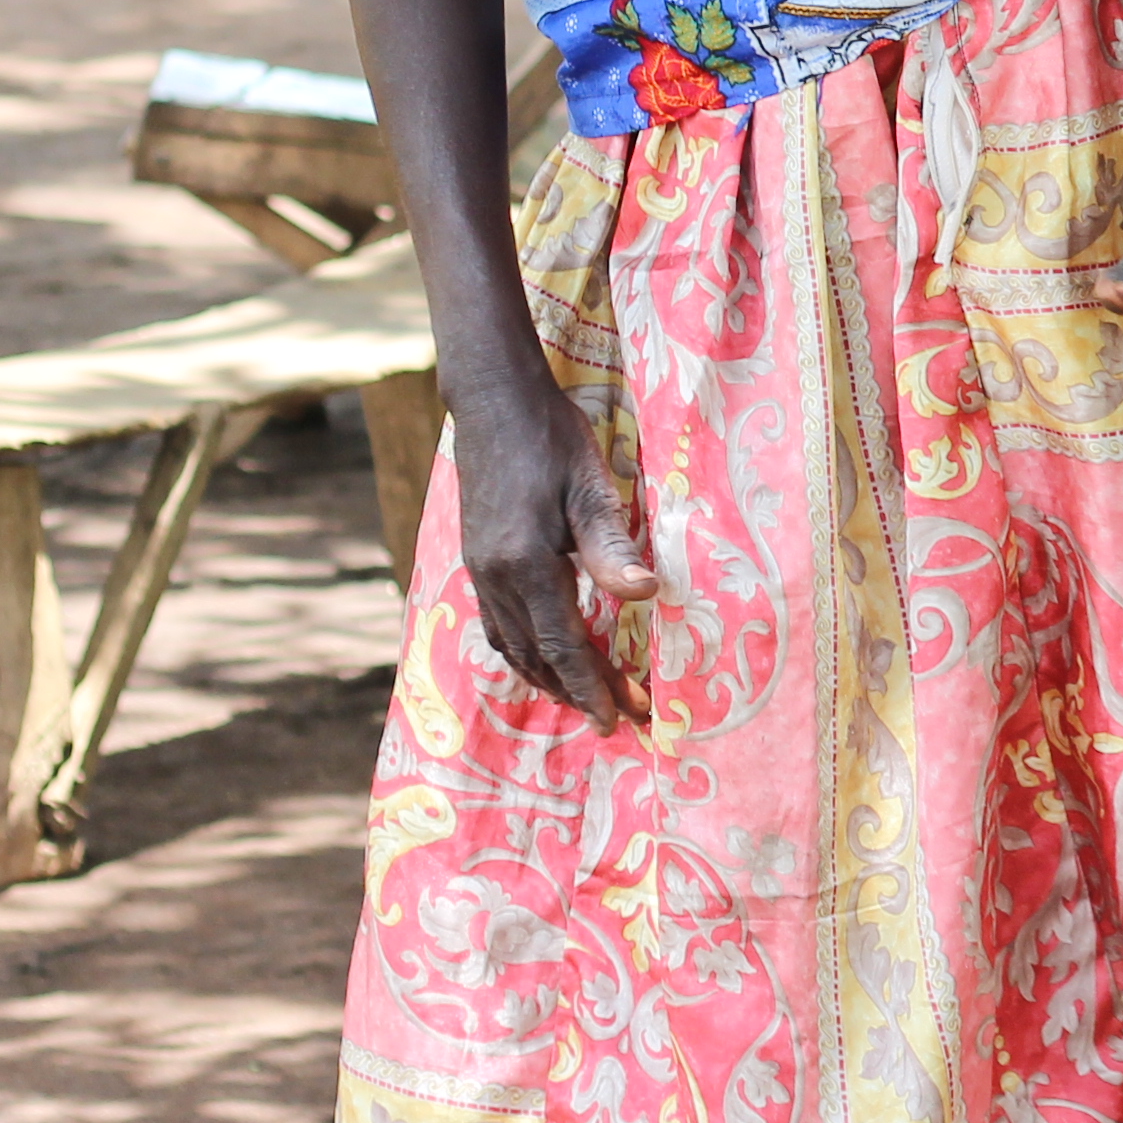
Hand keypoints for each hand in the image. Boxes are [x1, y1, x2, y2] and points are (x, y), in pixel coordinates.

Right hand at [449, 377, 658, 724]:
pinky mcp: (477, 559)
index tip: (621, 719)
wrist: (493, 403)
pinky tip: (542, 654)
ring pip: (513, 645)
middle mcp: (494, 579)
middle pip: (538, 655)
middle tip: (618, 719)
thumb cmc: (550, 438)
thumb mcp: (589, 487)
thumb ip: (611, 546)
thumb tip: (645, 595)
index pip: (563, 645)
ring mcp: (479, 571)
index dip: (593, 686)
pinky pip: (499, 624)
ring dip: (548, 678)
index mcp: (524, 566)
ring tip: (583, 700)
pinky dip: (523, 651)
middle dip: (577, 692)